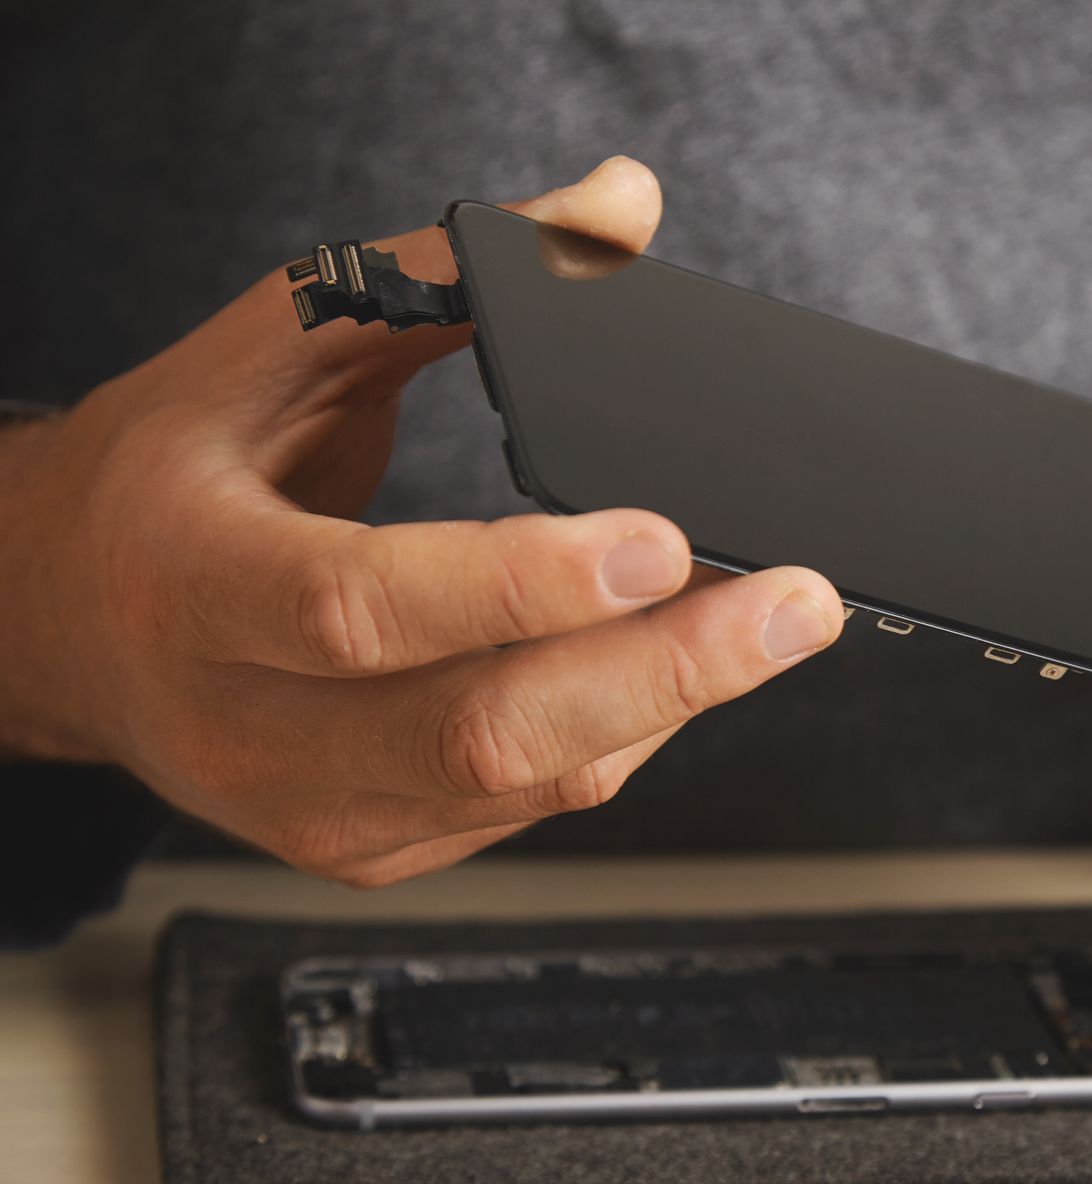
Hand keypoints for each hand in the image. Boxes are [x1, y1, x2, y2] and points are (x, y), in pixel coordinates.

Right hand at [0, 157, 842, 886]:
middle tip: (796, 605)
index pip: (365, 607)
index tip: (663, 539)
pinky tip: (674, 672)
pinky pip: (530, 806)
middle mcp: (245, 721)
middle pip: (480, 728)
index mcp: (195, 579)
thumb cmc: (179, 470)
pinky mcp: (372, 846)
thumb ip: (454, 276)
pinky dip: (626, 735)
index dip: (522, 585)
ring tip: (774, 625)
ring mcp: (312, 806)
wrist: (71, 620)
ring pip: (527, 783)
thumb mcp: (283, 344)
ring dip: (672, 704)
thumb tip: (620, 207)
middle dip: (665, 670)